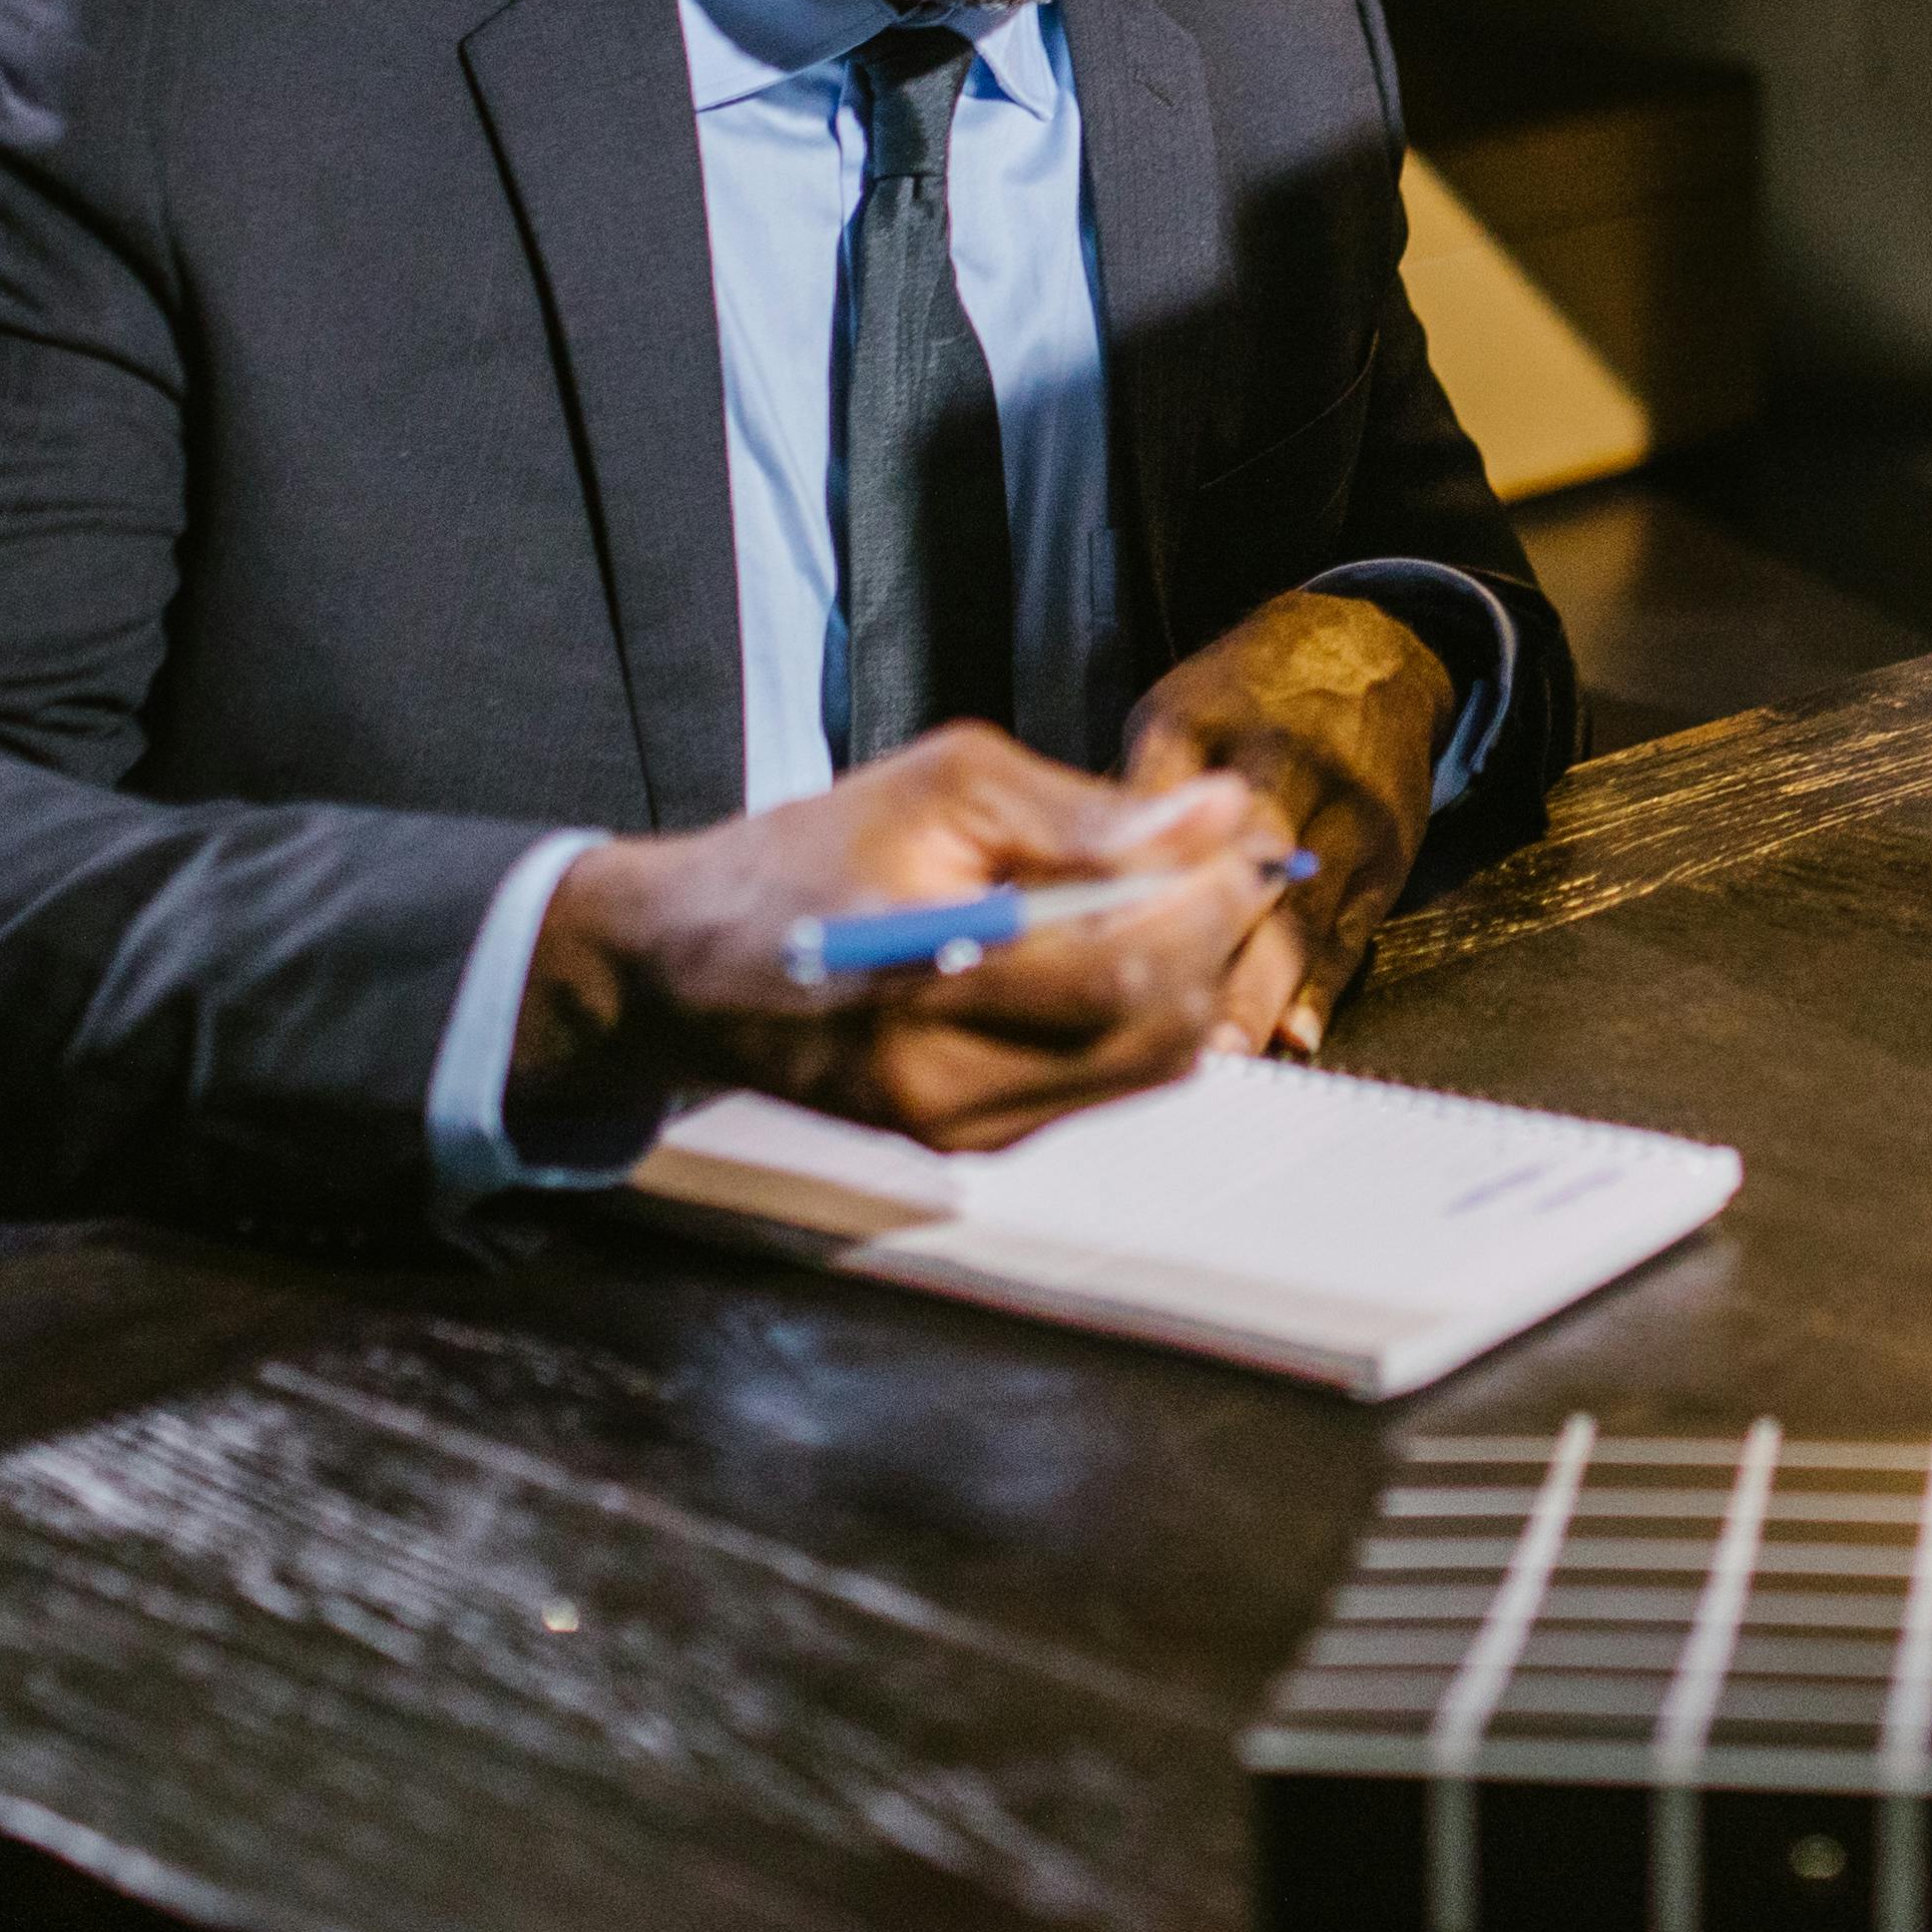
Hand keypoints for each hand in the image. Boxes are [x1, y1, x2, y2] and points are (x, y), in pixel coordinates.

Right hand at [521, 730, 1285, 1153]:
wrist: (686, 968)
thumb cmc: (805, 855)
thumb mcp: (938, 786)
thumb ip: (1081, 810)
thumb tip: (1215, 813)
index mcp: (919, 980)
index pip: (1117, 971)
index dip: (1205, 906)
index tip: (1245, 841)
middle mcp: (942, 1080)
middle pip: (1149, 1032)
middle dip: (1218, 941)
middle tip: (1234, 865)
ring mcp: (957, 1128)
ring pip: (1143, 1070)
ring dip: (1193, 982)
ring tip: (1182, 899)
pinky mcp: (968, 1145)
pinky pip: (1101, 1088)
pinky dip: (1140, 1020)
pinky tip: (1122, 952)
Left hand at [1122, 589, 1454, 1062]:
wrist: (1375, 652)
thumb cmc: (1251, 697)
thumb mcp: (1173, 716)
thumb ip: (1125, 800)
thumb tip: (1062, 891)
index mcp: (1206, 725)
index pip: (1153, 815)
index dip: (1121, 887)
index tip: (1079, 949)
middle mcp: (1286, 765)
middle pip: (1238, 867)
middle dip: (1199, 946)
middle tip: (1153, 1017)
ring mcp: (1347, 812)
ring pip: (1298, 913)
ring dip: (1258, 988)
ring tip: (1218, 1045)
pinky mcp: (1386, 855)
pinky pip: (1351, 932)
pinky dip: (1321, 987)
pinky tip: (1295, 1034)